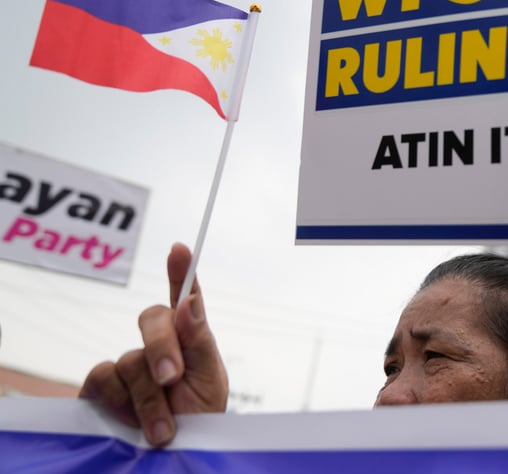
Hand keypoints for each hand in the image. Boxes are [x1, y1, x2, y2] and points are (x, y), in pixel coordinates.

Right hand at [79, 243, 227, 445]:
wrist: (174, 455)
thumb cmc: (197, 417)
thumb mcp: (209, 381)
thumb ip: (200, 340)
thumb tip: (190, 300)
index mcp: (190, 337)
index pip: (185, 298)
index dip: (182, 272)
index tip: (181, 249)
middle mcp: (157, 344)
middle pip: (152, 319)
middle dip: (163, 348)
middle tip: (172, 380)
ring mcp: (128, 364)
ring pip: (130, 360)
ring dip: (148, 398)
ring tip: (164, 428)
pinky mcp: (102, 387)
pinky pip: (104, 378)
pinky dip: (120, 402)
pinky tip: (130, 421)